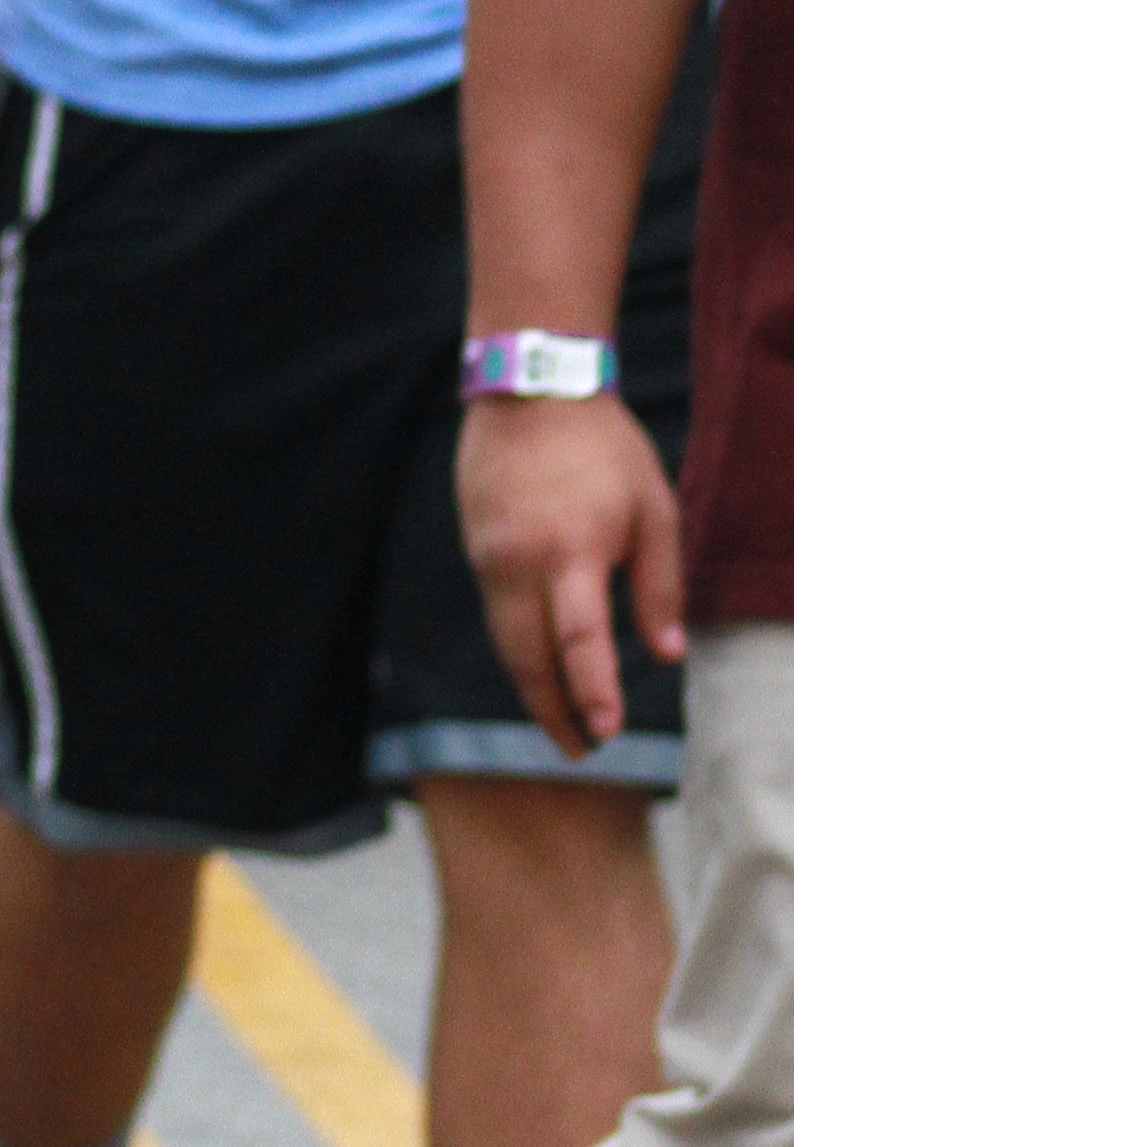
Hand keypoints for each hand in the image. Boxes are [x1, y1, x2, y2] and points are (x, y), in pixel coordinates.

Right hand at [456, 395, 685, 757]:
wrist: (529, 393)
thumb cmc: (605, 450)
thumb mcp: (654, 509)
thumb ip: (660, 584)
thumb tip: (669, 654)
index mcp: (575, 551)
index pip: (581, 638)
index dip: (592, 689)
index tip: (605, 732)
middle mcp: (523, 563)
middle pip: (530, 658)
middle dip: (555, 711)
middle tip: (580, 752)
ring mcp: (491, 559)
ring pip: (507, 644)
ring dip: (534, 689)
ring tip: (562, 724)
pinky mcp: (477, 552)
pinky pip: (498, 615)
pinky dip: (519, 650)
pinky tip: (541, 667)